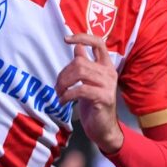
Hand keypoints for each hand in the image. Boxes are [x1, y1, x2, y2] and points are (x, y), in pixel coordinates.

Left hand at [56, 33, 123, 153]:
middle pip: (80, 61)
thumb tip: (77, 47)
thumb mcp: (87, 82)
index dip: (82, 37)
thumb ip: (85, 64)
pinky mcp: (104, 98)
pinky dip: (67, 95)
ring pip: (79, 73)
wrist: (104, 129)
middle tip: (57, 86)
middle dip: (63, 73)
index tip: (66, 39)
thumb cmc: (94, 104)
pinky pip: (80, 90)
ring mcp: (108, 85)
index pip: (98, 43)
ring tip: (59, 93)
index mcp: (106, 66)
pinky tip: (63, 101)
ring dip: (63, 83)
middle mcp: (109, 72)